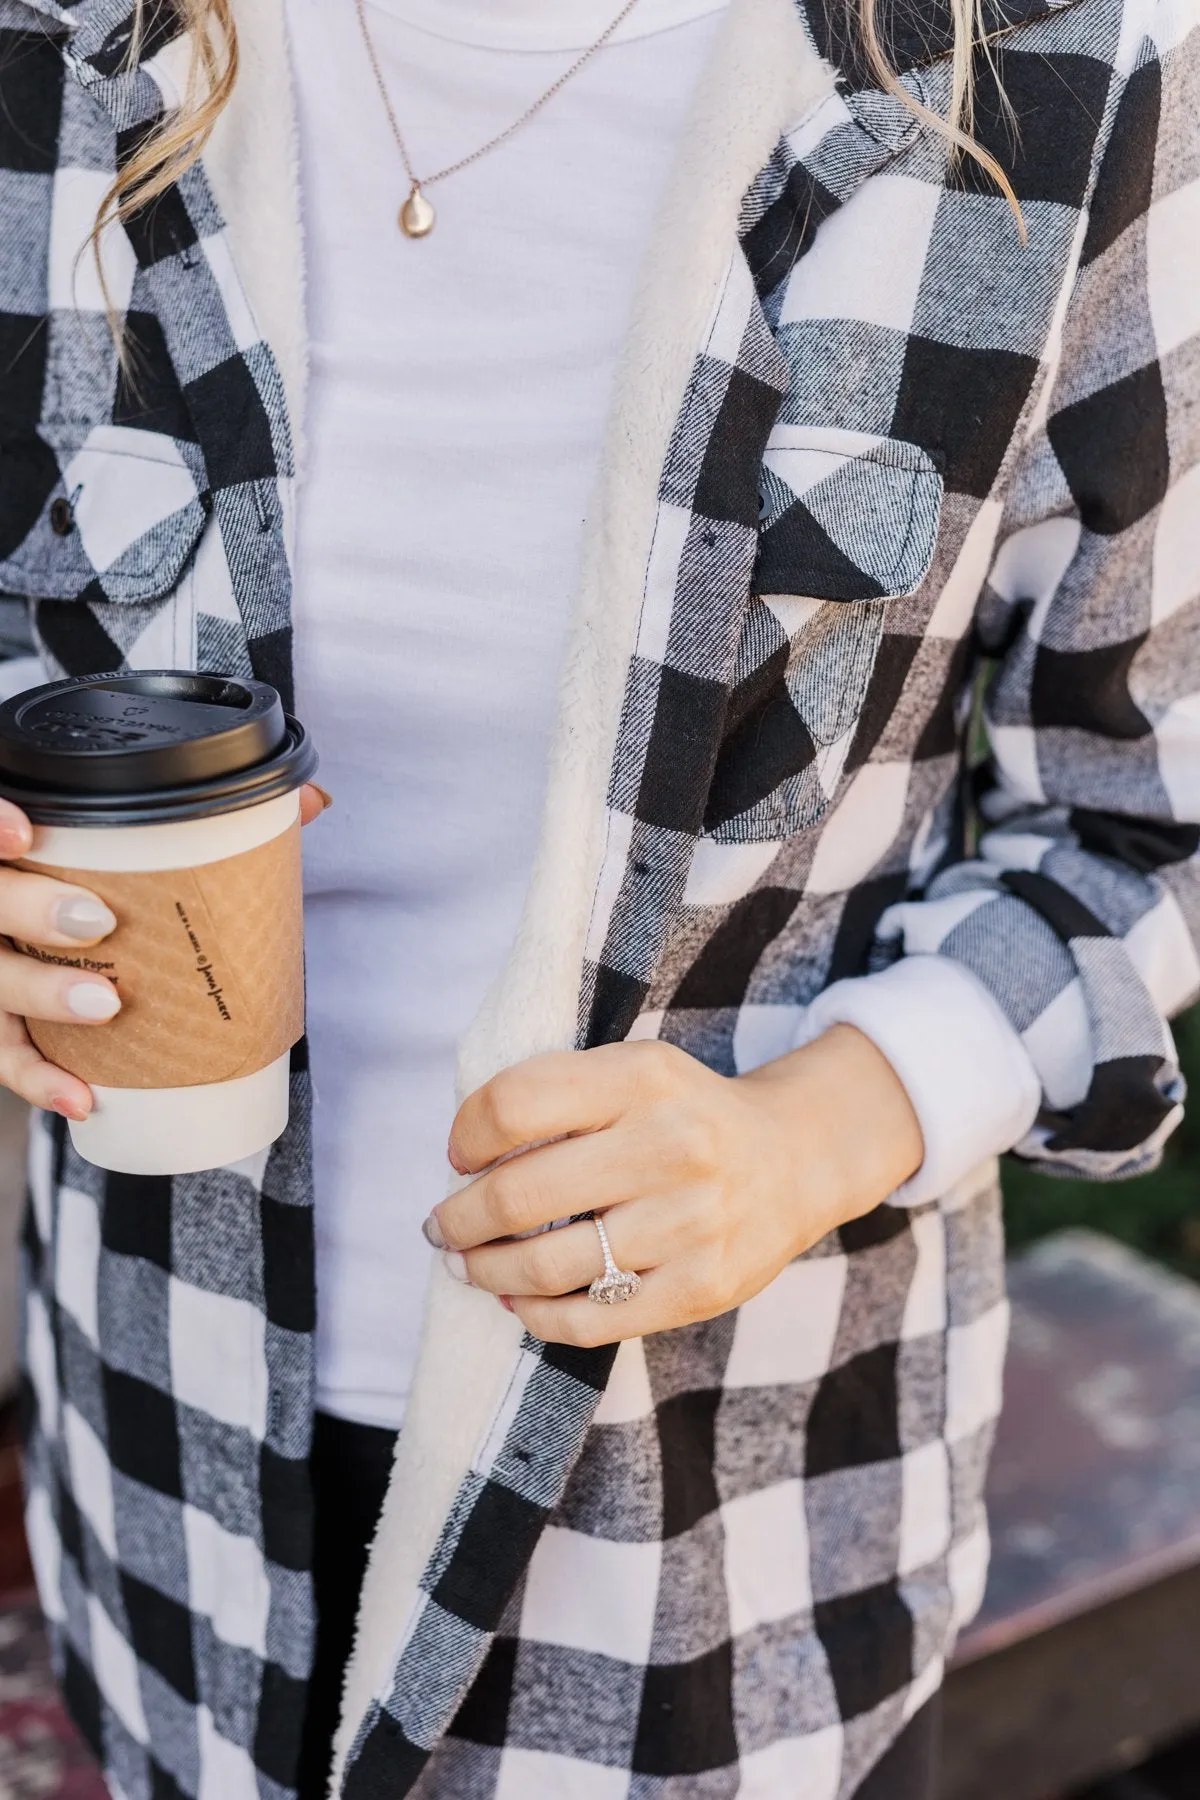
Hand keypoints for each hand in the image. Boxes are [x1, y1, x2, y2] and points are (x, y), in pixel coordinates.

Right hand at [0, 782, 329, 1121]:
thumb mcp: (146, 839)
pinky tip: (83, 1096)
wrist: (74, 927)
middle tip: (94, 920)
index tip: (27, 832)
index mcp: (16, 843)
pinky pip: (8, 1055)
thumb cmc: (111, 876)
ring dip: (43, 993)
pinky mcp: (5, 1020)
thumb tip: (311, 801)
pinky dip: (41, 1080)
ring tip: (104, 1002)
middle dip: (30, 909)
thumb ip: (219, 815)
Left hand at [429, 1029, 923, 1346]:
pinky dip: (536, 1315)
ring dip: (485, 1272)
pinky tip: (517, 1300)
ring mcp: (690, 1223)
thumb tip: (462, 1158)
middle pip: (517, 1195)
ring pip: (545, 1266)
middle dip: (457, 1219)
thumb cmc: (686, 1114)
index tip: (458, 1155)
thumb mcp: (634, 1071)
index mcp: (643, 1078)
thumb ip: (558, 1095)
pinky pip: (590, 1319)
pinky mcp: (702, 1287)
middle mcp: (670, 1147)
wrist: (797, 1159)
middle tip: (440, 1228)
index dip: (466, 1135)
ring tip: (469, 1265)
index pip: (514, 1105)